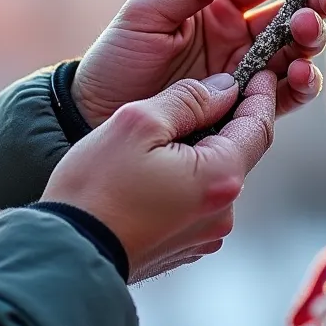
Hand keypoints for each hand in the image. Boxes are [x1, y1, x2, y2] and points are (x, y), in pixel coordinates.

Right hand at [42, 70, 276, 282]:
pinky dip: (183, 180)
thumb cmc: (96, 189)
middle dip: (222, 123)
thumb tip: (224, 88)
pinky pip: (195, 202)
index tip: (260, 72)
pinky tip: (150, 174)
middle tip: (198, 97)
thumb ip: (188, 99)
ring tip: (160, 139)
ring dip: (197, 153)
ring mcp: (205, 234)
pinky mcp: (185, 247)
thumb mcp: (138, 124)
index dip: (259, 95)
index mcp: (220, 178)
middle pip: (235, 152)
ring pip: (213, 177)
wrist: (66, 254)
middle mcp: (223, 212)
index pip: (258, 127)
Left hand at [72, 0, 325, 128]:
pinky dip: (299, 85)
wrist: (95, 117)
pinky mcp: (245, 109)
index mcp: (219, 2)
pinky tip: (297, 75)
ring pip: (297, 51)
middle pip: (295, 11)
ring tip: (303, 35)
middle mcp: (241, 34)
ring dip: (310, 40)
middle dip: (319, 1)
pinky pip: (284, 96)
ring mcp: (246, 72)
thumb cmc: (116, 59)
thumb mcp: (148, 14)